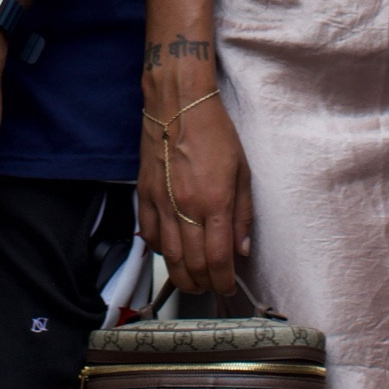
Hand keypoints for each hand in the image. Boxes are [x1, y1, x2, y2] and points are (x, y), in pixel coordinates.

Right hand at [138, 88, 252, 298]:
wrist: (178, 102)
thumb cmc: (214, 131)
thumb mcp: (242, 170)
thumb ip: (243, 214)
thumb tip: (242, 248)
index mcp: (215, 201)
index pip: (218, 259)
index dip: (224, 282)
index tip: (228, 287)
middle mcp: (186, 206)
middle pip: (192, 265)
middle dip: (204, 284)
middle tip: (212, 286)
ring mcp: (162, 201)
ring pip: (169, 256)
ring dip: (182, 276)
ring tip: (193, 280)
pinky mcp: (145, 194)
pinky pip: (149, 235)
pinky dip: (160, 251)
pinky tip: (171, 251)